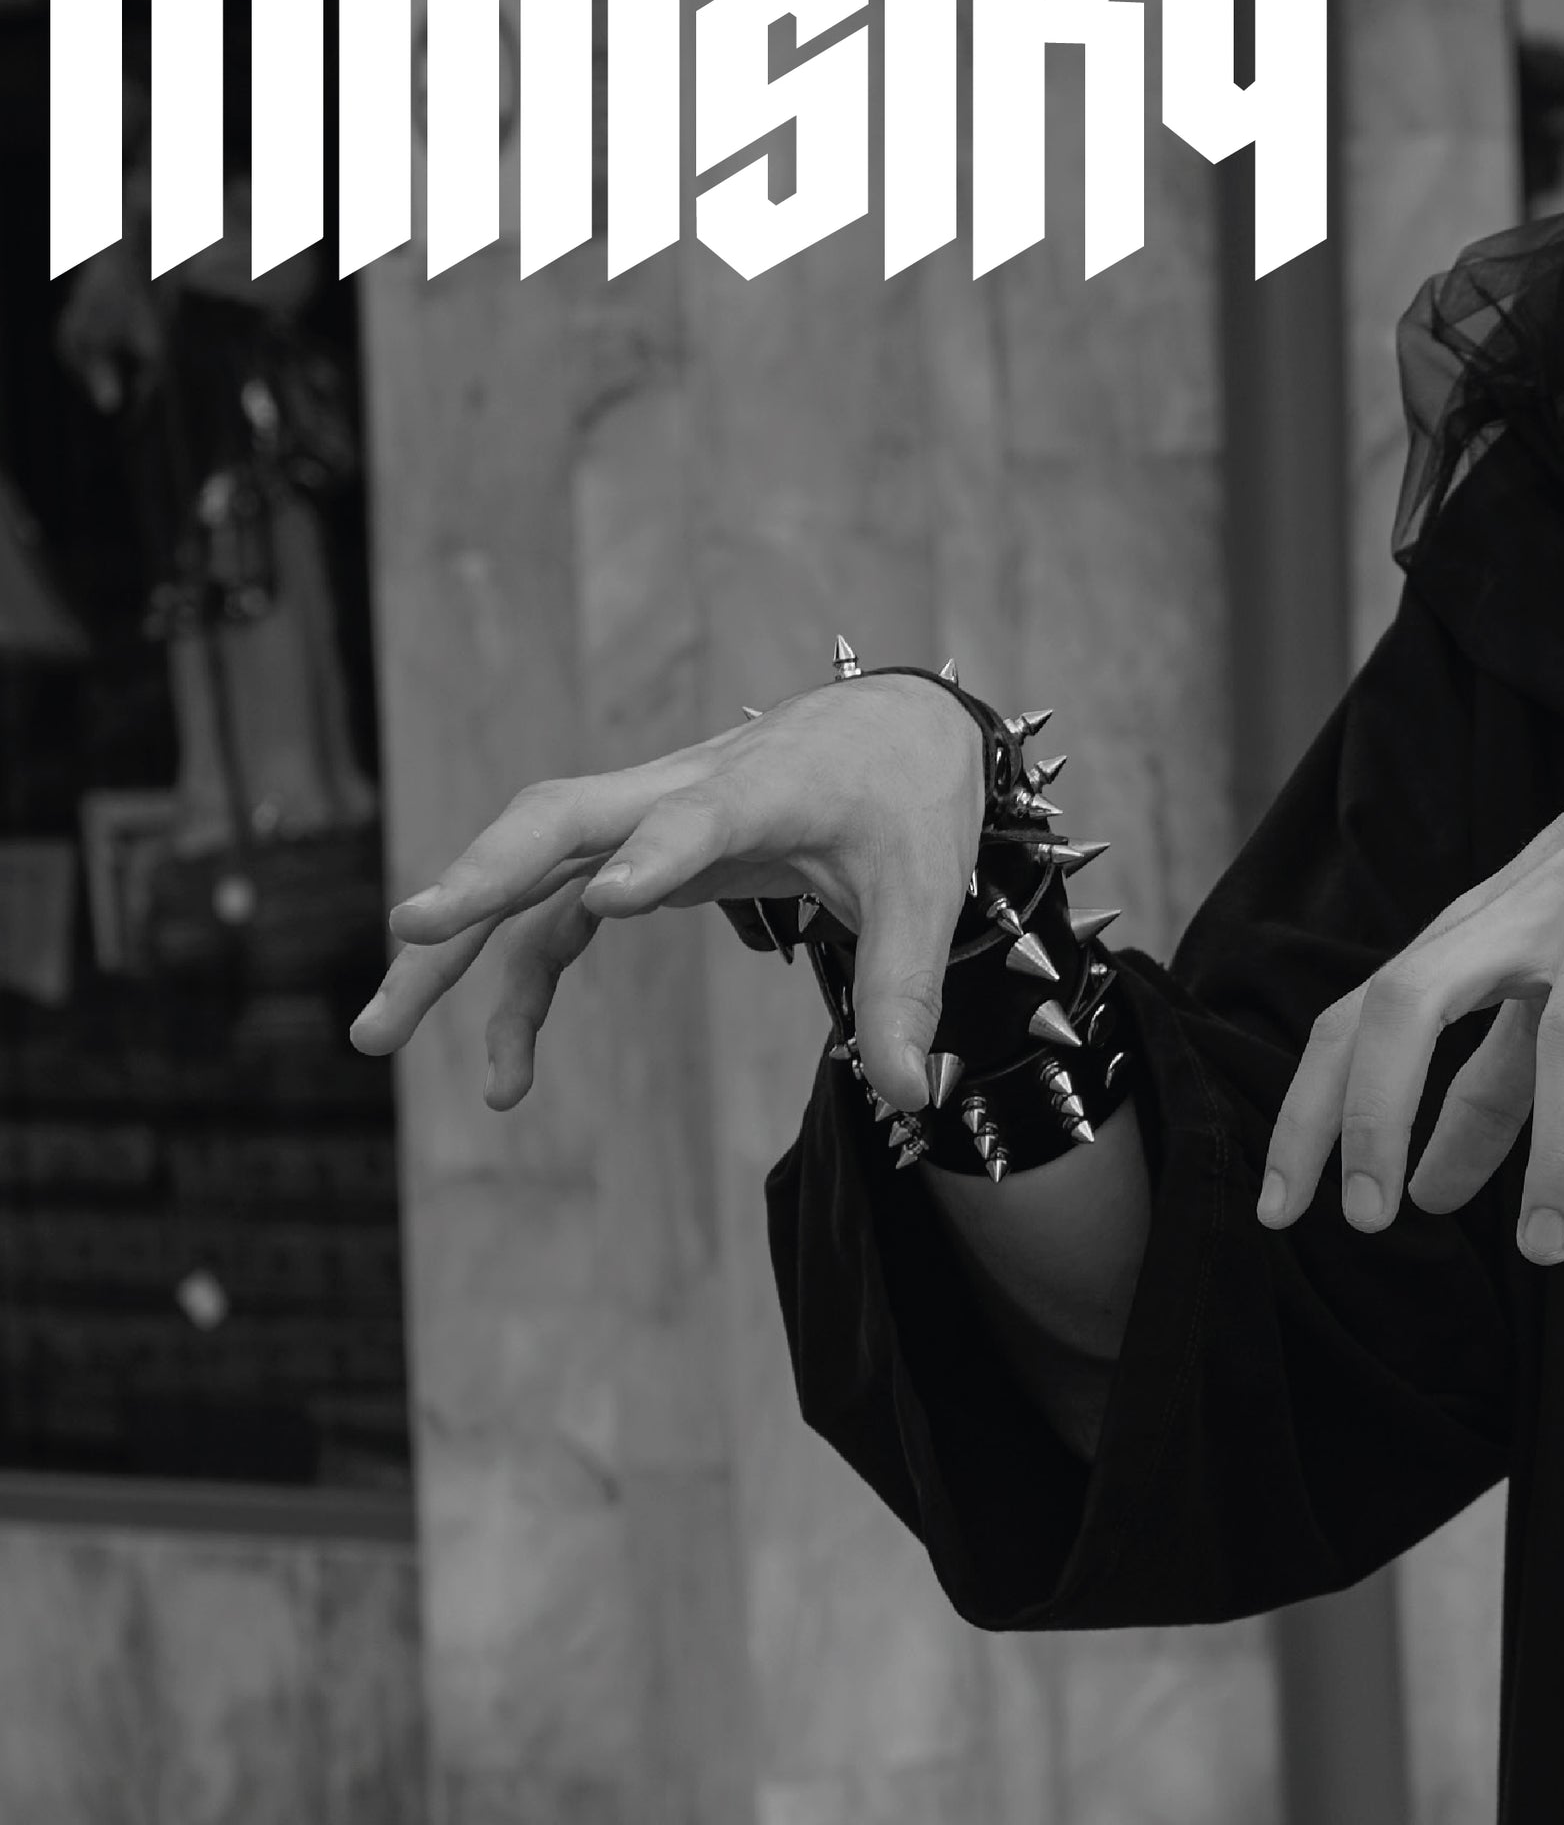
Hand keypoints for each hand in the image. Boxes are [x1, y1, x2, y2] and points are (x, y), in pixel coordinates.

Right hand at [348, 676, 992, 1116]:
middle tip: (406, 935)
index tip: (610, 903)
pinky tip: (506, 1072)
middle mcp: (681, 790)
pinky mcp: (631, 852)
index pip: (701, 816)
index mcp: (766, 788)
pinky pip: (551, 918)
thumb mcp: (927, 893)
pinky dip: (518, 987)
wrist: (889, 725)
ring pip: (524, 869)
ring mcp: (643, 819)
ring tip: (375, 1037)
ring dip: (449, 947)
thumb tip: (916, 1099)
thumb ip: (906, 992)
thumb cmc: (907, 802)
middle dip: (479, 878)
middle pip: (558, 821)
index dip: (659, 855)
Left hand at [1262, 701, 1563, 1262]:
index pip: (1359, 1016)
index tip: (1282, 1209)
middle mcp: (1527, 919)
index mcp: (1471, 933)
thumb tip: (1424, 1194)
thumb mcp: (1539, 971)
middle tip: (1368, 1221)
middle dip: (1376, 1110)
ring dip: (1557, 1153)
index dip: (1312, 1111)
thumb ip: (1488, 1079)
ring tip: (1546, 1247)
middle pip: (1414, 1000)